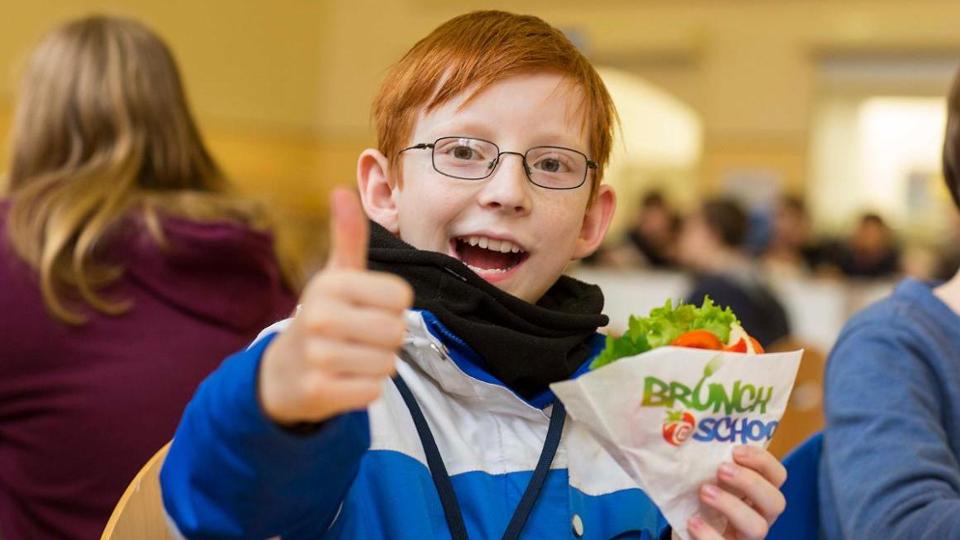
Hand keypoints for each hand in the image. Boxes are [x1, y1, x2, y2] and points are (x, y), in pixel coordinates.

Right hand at [258, 188, 412, 424]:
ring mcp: (317, 356)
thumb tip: (342, 189)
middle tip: (359, 339)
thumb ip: (347, 236)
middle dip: (386, 339)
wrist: (282, 373)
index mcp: (330, 284)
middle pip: (397, 332)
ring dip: (376, 365)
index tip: (367, 310)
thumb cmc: (323, 317)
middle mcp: (320, 317)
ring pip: (387, 363)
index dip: (392, 307)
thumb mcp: (335, 276)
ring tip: (350, 359)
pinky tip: (343, 381)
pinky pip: (372, 391)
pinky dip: (365, 389)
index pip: (401, 297)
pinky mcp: (318, 392)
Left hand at [687, 445, 786, 539]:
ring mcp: (744, 537)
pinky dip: (709, 535)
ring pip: (758, 527)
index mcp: (757, 494)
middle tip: (722, 469)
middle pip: (776, 501)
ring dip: (732, 506)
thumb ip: (706, 462)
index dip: (763, 460)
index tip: (736, 450)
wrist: (679, 531)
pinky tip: (693, 522)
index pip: (777, 476)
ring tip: (704, 492)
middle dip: (751, 482)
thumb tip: (688, 431)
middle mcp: (758, 516)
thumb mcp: (702, 479)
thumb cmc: (694, 501)